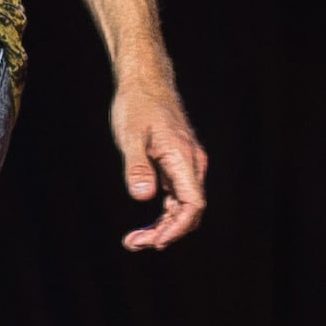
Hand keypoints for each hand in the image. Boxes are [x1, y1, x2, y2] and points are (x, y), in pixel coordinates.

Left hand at [111, 77, 206, 250]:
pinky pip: (176, 199)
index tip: (156, 241)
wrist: (145, 82)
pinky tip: (146, 227)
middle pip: (189, 212)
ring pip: (183, 208)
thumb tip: (143, 196)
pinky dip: (163, 215)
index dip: (178, 227)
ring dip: (163, 227)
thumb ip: (137, 166)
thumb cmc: (138, 106)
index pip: (193, 204)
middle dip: (165, 233)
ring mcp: (185, 167)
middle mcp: (191, 165)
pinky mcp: (176, 167)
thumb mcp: (131, 136)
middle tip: (132, 243)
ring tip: (134, 240)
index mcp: (184, 159)